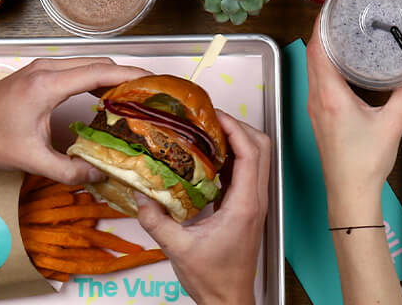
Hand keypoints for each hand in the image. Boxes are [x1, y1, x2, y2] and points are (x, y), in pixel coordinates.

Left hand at [0, 57, 150, 183]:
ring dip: (110, 76)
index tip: (152, 81)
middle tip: (147, 95)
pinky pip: (76, 68)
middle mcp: (47, 69)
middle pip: (98, 63)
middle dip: (125, 76)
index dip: (129, 75)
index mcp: (47, 85)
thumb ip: (68, 170)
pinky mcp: (39, 71)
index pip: (99, 73)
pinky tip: (102, 97)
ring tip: (130, 97)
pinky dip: (95, 77)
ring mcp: (42, 67)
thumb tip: (99, 175)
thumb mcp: (32, 160)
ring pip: (88, 63)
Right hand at [136, 112, 270, 304]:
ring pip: (257, 158)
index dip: (235, 128)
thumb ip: (156, 221)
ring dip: (237, 140)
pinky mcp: (247, 207)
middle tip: (211, 119)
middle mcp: (255, 200)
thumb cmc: (213, 279)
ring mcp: (254, 203)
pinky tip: (208, 157)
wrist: (229, 299)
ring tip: (208, 132)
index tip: (214, 116)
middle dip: (239, 127)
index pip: (250, 153)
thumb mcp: (178, 249)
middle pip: (261, 148)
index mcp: (245, 205)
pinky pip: (246, 172)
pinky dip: (232, 157)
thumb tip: (140, 195)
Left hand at [305, 16, 401, 223]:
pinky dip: (326, 65)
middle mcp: (316, 98)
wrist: (350, 193)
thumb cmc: (366, 162)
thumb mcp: (392, 122)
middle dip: (323, 31)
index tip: (331, 7)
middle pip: (312, 54)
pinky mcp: (318, 116)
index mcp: (330, 95)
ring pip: (313, 68)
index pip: (317, 49)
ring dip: (323, 48)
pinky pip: (318, 81)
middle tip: (341, 13)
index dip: (320, 24)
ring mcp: (314, 108)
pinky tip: (342, 63)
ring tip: (342, 32)